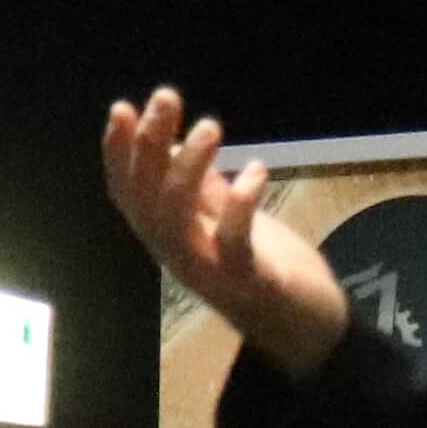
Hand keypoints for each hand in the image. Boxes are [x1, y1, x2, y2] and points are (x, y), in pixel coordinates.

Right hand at [98, 85, 352, 374]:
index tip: (122, 109)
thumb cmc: (265, 270)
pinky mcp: (247, 283)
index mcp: (169, 238)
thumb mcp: (228, 220)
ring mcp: (208, 272)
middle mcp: (178, 255)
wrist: (307, 330)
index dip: (118, 155)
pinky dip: (240, 204)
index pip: (129, 194)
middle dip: (148, 146)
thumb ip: (203, 190)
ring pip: (176, 220)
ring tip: (209, 126)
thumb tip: (174, 144)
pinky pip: (232, 245)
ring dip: (187, 169)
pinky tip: (256, 169)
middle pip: (147, 200)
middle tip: (165, 97)